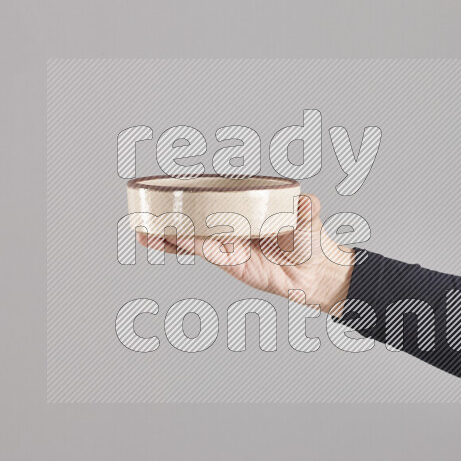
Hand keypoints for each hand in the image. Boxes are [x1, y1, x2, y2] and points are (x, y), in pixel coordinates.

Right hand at [136, 194, 354, 313]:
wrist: (316, 273)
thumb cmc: (311, 240)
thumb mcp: (309, 219)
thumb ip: (307, 209)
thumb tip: (309, 201)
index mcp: (247, 208)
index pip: (217, 198)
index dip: (194, 194)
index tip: (170, 188)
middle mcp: (233, 224)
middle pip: (197, 217)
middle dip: (171, 214)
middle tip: (145, 211)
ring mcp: (229, 243)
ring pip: (193, 236)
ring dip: (169, 234)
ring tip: (144, 230)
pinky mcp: (230, 262)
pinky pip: (204, 252)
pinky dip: (185, 248)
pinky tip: (166, 243)